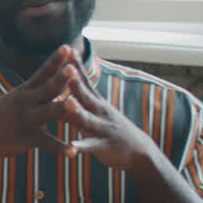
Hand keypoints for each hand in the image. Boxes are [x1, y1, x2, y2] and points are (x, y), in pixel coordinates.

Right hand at [0, 45, 77, 162]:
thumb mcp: (14, 99)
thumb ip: (35, 90)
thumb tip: (53, 77)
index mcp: (24, 91)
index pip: (42, 72)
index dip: (55, 60)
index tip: (68, 47)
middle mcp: (26, 103)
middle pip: (47, 88)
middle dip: (60, 79)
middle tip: (72, 70)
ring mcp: (26, 120)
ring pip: (48, 113)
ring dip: (62, 108)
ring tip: (75, 105)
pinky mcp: (26, 139)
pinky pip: (46, 143)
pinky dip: (60, 148)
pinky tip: (73, 152)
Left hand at [61, 57, 161, 171]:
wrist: (141, 153)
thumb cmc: (111, 131)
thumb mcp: (96, 114)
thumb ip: (79, 104)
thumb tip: (61, 90)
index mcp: (97, 103)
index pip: (85, 81)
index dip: (76, 67)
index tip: (68, 49)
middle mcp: (101, 112)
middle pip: (86, 95)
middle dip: (76, 82)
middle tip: (66, 67)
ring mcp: (103, 129)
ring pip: (88, 119)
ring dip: (78, 111)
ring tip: (68, 103)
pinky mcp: (105, 147)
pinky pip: (91, 147)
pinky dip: (81, 146)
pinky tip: (71, 146)